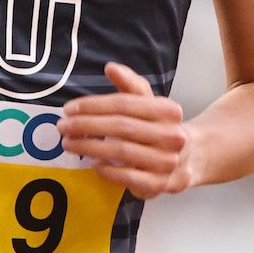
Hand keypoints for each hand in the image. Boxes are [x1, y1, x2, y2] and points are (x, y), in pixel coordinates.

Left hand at [58, 63, 192, 198]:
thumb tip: (110, 67)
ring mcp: (167, 162)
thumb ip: (130, 84)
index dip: (94, 105)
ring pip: (122, 152)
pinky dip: (107, 170)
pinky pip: (128, 177)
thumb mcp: (149, 103)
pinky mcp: (160, 185)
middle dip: (86, 125)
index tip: (69, 108)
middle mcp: (172, 135)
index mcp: (168, 110)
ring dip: (90, 147)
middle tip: (63, 126)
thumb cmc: (160, 127)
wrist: (191, 158)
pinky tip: (93, 163)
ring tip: (69, 143)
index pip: (125, 103)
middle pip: (121, 127)